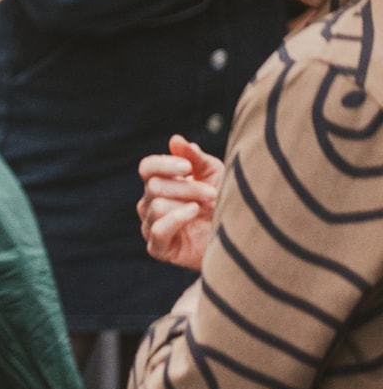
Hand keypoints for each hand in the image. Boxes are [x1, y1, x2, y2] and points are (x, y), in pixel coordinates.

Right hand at [137, 134, 223, 269]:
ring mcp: (152, 226)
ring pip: (157, 206)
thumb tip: (175, 139)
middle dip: (187, 188)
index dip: (164, 164)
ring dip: (187, 204)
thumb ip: (195, 157)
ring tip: (210, 207)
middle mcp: (150, 204)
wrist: (242, 239)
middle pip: (154, 187)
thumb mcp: (215, 175)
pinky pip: (157, 231)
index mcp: (161, 184)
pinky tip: (194, 214)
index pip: (147, 168)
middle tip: (212, 193)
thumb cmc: (226, 203)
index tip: (188, 167)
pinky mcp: (159, 249)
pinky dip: (175, 220)